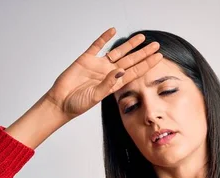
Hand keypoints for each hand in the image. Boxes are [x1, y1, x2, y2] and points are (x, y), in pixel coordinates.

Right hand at [45, 27, 162, 118]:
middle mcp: (109, 73)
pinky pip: (97, 46)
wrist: (61, 102)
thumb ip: (108, 83)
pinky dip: (104, 38)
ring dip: (129, 44)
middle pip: (130, 60)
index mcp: (114, 84)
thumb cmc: (78, 104)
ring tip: (141, 37)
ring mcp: (98, 65)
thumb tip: (120, 70)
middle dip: (143, 53)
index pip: (134, 72)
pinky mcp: (85, 59)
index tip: (158, 58)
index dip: (146, 64)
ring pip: (117, 52)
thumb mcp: (96, 96)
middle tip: (156, 45)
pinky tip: (113, 31)